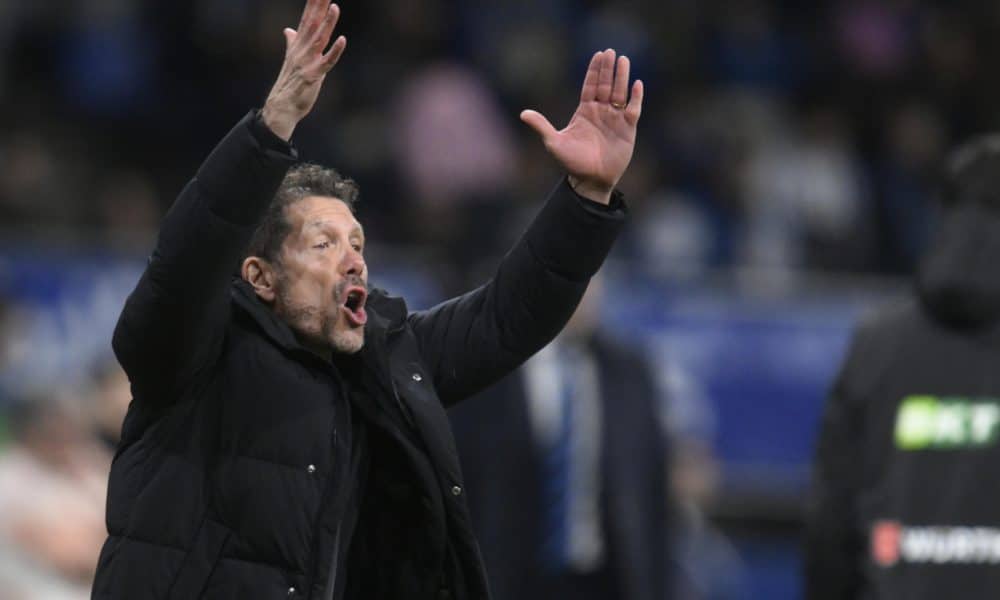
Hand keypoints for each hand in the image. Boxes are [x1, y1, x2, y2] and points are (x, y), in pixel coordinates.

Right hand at [261, 0, 346, 140]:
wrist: (282, 107)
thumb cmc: (289, 84)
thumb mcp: (292, 59)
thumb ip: (293, 42)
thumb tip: (288, 30)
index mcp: (298, 45)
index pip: (307, 19)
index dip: (313, 4)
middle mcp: (301, 50)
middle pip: (312, 23)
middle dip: (319, 6)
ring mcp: (306, 62)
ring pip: (319, 38)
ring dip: (327, 23)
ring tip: (335, 7)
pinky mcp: (312, 76)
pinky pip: (326, 62)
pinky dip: (335, 51)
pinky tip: (342, 40)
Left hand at [520, 49, 643, 203]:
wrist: (591, 180)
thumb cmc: (572, 163)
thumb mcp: (554, 143)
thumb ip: (541, 126)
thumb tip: (522, 113)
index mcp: (584, 111)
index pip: (590, 85)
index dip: (594, 70)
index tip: (598, 54)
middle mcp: (601, 112)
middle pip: (606, 85)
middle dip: (608, 69)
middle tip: (611, 51)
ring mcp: (615, 119)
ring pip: (620, 93)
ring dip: (622, 77)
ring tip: (623, 60)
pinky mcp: (628, 129)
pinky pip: (633, 109)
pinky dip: (636, 97)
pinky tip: (637, 84)